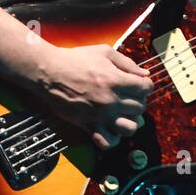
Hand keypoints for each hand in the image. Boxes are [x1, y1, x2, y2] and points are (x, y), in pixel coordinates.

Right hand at [35, 44, 152, 150]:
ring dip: (130, 122)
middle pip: (140, 108)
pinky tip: (110, 128)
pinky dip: (113, 139)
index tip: (139, 84)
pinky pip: (107, 142)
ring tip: (123, 114)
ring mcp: (100, 115)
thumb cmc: (75, 59)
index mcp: (116, 80)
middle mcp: (111, 100)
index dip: (146, 85)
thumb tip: (144, 74)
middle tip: (129, 96)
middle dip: (138, 101)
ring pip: (130, 129)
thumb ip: (127, 63)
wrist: (49, 72)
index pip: (146, 88)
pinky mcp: (88, 125)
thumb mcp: (104, 52)